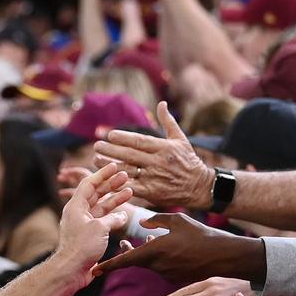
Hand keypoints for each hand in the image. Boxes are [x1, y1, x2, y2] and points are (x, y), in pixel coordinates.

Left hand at [56, 163, 132, 283]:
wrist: (71, 270)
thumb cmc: (82, 247)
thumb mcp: (100, 228)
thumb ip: (113, 218)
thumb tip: (122, 216)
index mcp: (76, 207)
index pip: (89, 184)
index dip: (102, 174)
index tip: (114, 166)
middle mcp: (78, 213)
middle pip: (95, 193)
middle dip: (111, 184)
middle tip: (126, 176)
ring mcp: (84, 224)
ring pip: (101, 206)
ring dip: (115, 199)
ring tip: (130, 191)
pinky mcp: (89, 235)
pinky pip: (103, 220)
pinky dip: (114, 215)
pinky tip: (126, 212)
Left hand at [91, 212, 263, 283]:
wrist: (225, 256)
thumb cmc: (202, 235)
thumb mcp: (178, 220)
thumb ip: (157, 220)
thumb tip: (142, 222)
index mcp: (154, 252)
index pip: (124, 261)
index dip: (107, 265)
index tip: (94, 270)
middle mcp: (157, 266)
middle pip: (135, 260)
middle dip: (128, 252)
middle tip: (124, 242)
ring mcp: (166, 274)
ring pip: (149, 263)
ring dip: (147, 253)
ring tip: (151, 239)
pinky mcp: (175, 278)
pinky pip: (161, 268)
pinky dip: (160, 259)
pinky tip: (170, 249)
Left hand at [92, 101, 213, 208]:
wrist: (199, 186)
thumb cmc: (187, 160)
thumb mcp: (180, 139)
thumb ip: (168, 122)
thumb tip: (161, 103)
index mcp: (164, 148)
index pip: (140, 141)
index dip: (124, 138)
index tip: (110, 134)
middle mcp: (158, 162)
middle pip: (130, 155)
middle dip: (111, 150)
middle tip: (96, 146)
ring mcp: (154, 178)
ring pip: (127, 170)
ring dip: (109, 166)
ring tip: (96, 160)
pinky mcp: (151, 192)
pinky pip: (131, 187)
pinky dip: (118, 183)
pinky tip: (105, 179)